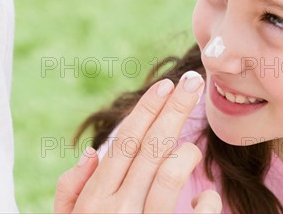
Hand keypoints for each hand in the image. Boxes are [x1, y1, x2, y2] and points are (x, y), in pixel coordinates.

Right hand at [54, 71, 222, 212]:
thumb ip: (72, 190)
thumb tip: (91, 153)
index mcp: (96, 197)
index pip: (125, 142)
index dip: (147, 111)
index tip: (166, 86)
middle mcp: (118, 207)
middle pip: (150, 147)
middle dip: (174, 111)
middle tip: (194, 82)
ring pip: (169, 177)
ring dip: (185, 155)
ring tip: (193, 146)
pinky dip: (205, 207)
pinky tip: (209, 200)